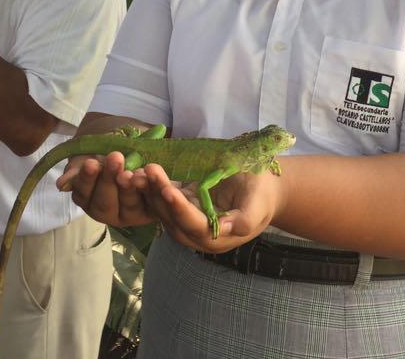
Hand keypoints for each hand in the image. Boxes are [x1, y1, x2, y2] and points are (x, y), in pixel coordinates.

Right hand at [57, 151, 155, 227]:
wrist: (132, 148)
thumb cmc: (105, 154)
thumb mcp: (89, 156)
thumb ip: (77, 169)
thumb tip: (62, 184)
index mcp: (87, 200)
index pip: (83, 193)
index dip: (87, 179)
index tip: (91, 163)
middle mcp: (107, 212)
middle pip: (105, 203)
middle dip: (109, 180)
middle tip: (115, 158)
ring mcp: (129, 215)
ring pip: (129, 205)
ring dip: (130, 188)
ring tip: (132, 170)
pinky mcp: (151, 212)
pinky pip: (152, 203)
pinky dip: (152, 189)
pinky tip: (150, 174)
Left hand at [141, 164, 283, 253]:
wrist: (261, 190)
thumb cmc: (262, 195)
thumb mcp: (259, 205)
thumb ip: (245, 219)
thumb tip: (228, 227)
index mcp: (215, 238)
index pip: (193, 224)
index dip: (180, 208)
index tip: (168, 190)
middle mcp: (195, 234)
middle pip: (172, 216)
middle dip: (159, 194)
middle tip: (149, 170)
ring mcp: (185, 219)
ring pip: (162, 207)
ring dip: (150, 188)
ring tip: (143, 167)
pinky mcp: (180, 204)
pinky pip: (162, 196)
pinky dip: (152, 184)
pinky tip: (143, 168)